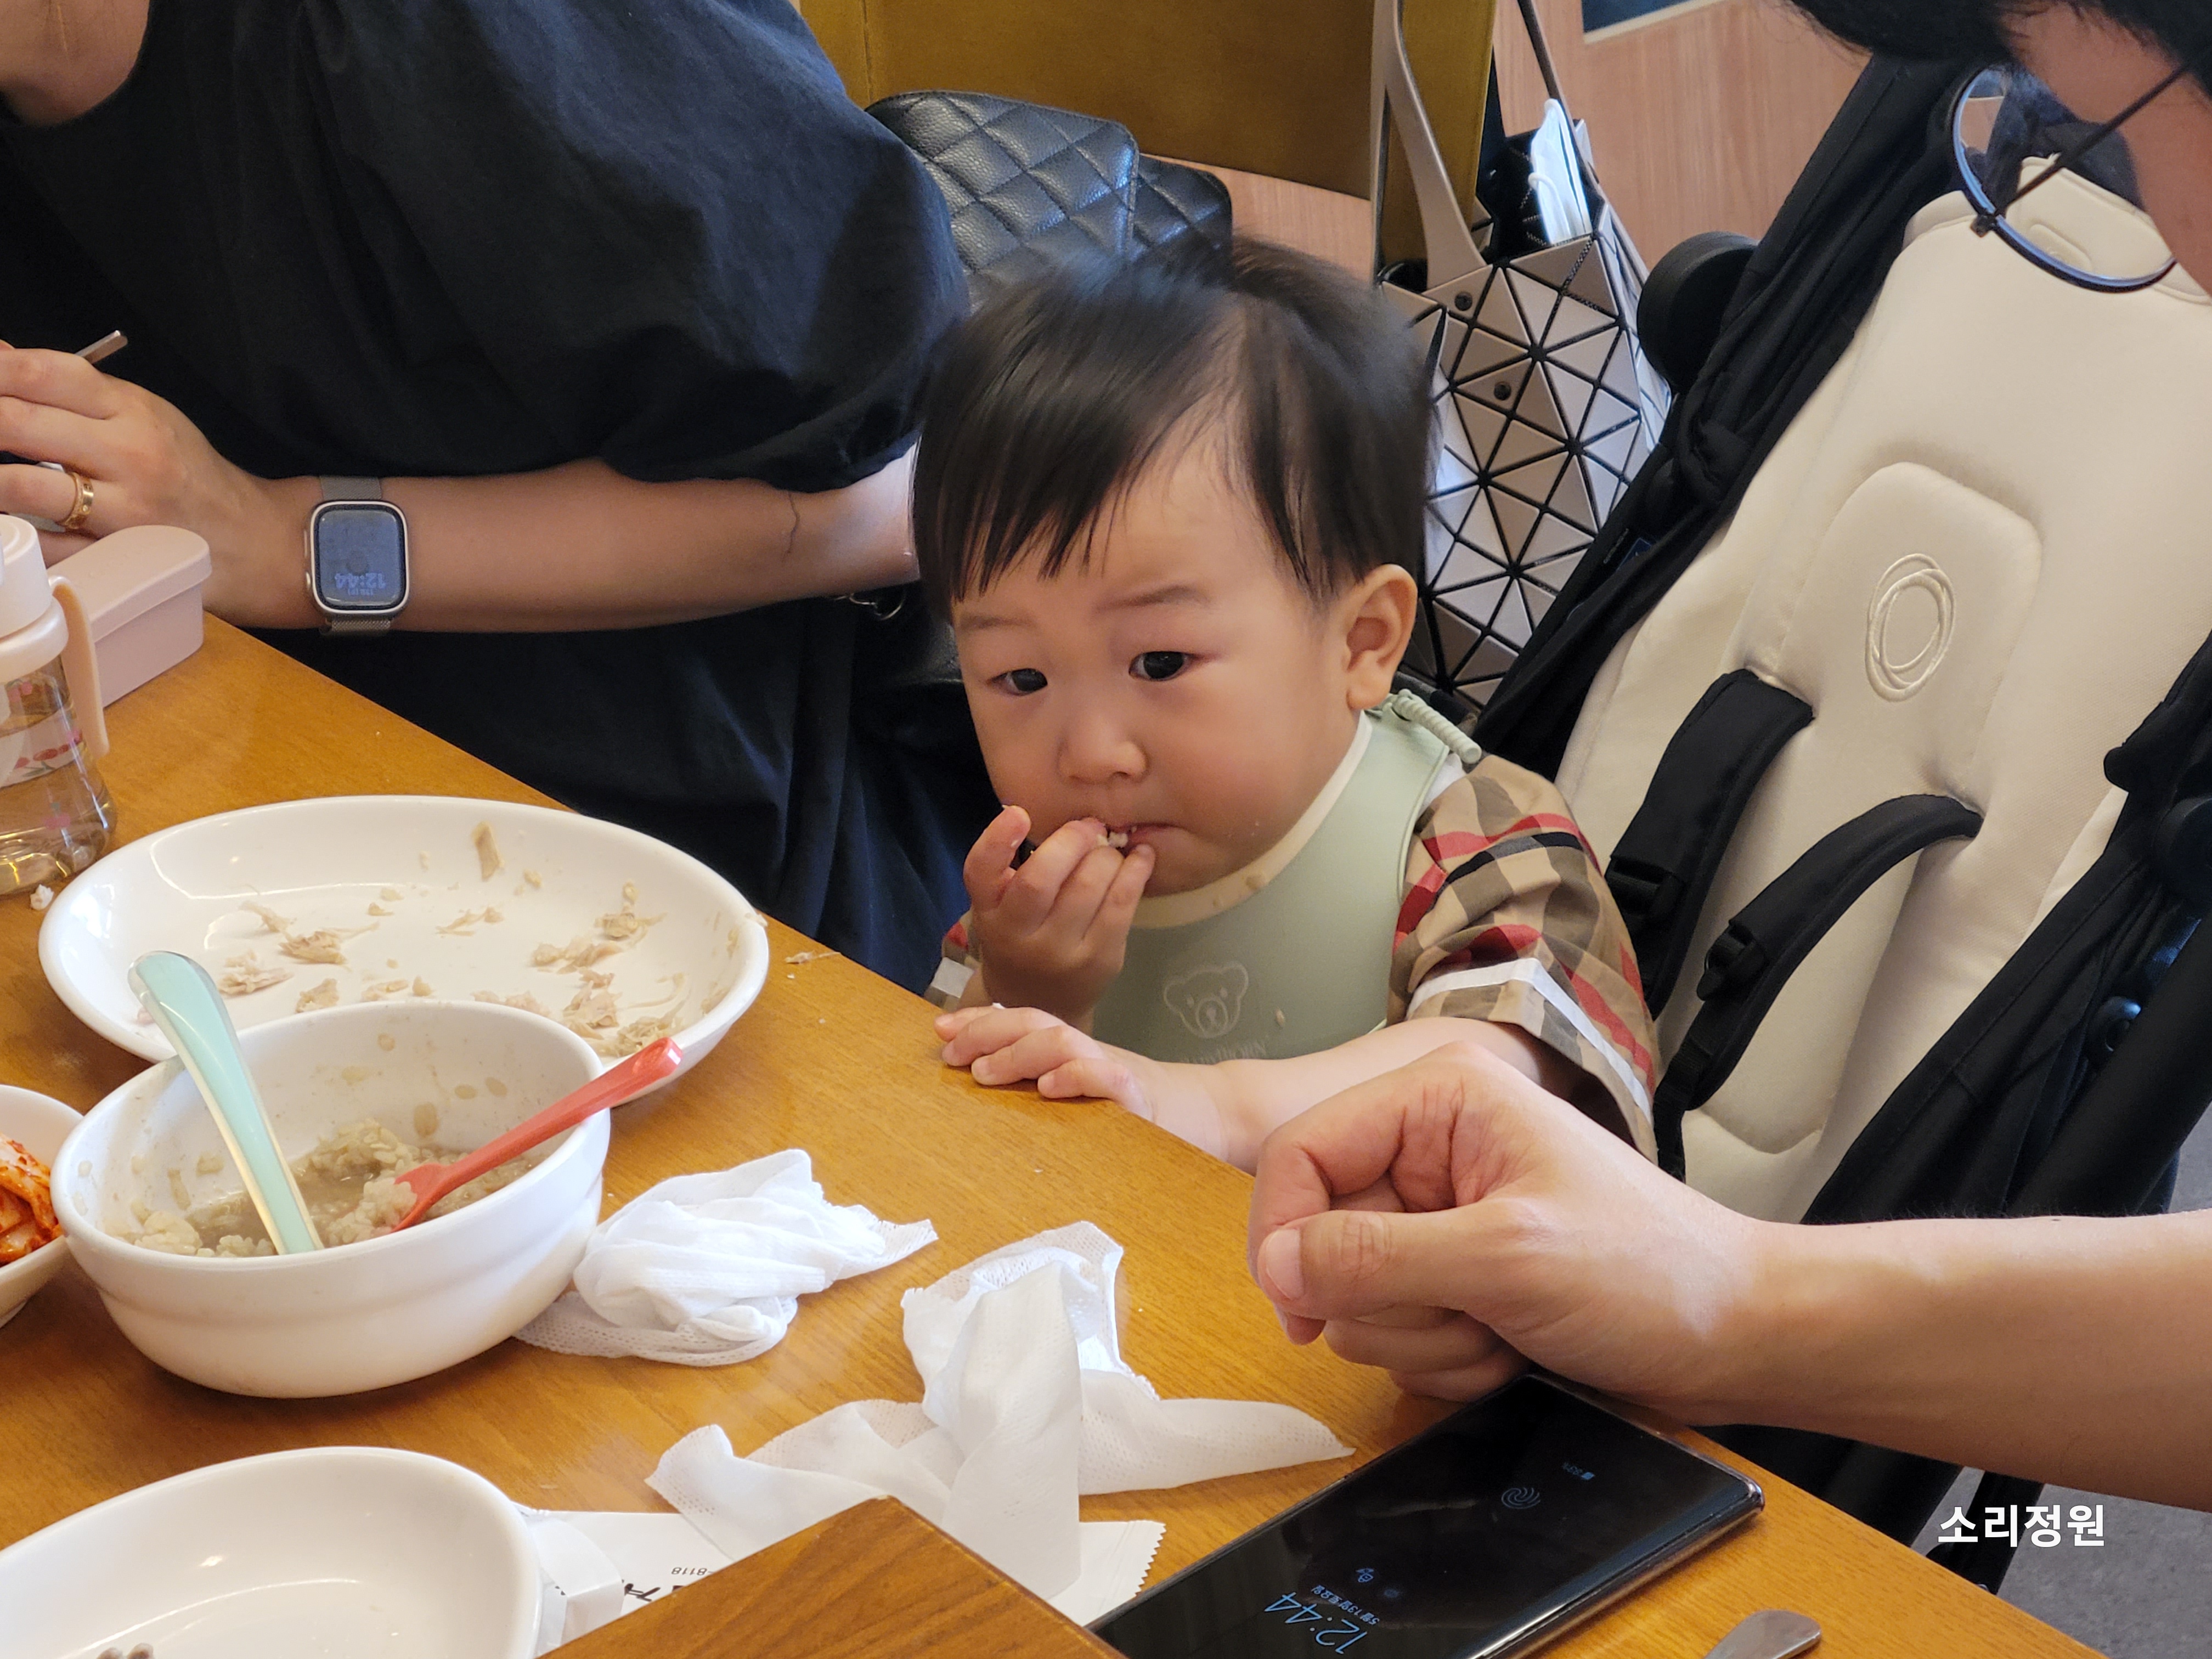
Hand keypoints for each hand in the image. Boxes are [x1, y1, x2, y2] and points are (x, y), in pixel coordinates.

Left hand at [0, 344, 315, 625]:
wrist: (250, 540)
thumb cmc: (188, 475)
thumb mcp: (141, 414)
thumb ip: (71, 389)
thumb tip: (1, 359)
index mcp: (132, 411)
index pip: (47, 373)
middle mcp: (128, 456)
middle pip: (22, 424)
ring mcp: (120, 511)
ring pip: (24, 489)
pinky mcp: (115, 558)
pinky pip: (43, 546)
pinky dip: (13, 534)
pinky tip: (8, 522)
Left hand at [934, 1003, 1233, 1160]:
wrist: (1209, 1113)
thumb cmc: (1138, 1108)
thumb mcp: (1084, 1088)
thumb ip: (1046, 1077)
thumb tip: (987, 1072)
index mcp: (1073, 1050)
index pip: (1022, 1020)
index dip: (981, 1021)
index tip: (941, 1030)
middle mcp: (1089, 1050)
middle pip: (1034, 1021)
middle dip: (986, 1031)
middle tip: (950, 1052)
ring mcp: (1114, 1069)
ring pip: (1061, 1041)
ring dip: (1018, 1053)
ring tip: (984, 1074)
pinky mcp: (1140, 1097)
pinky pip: (1107, 1077)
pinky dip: (1076, 1076)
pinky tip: (1048, 1088)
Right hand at [962, 805, 1154, 1022]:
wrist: (1040, 1003)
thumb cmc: (1020, 938)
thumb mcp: (1001, 907)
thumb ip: (1014, 868)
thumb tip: (1055, 817)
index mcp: (988, 912)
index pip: (980, 873)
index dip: (997, 840)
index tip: (1019, 813)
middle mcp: (1018, 935)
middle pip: (1041, 879)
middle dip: (1072, 840)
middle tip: (1089, 826)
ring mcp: (1060, 952)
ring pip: (1088, 887)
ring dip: (1106, 855)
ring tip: (1110, 848)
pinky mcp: (1099, 959)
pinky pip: (1122, 905)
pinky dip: (1135, 872)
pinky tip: (1141, 857)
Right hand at [1247, 1042, 1763, 1416]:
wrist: (1739, 1336)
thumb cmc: (1651, 1273)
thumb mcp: (1506, 1259)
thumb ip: (1377, 1258)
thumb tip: (1276, 1267)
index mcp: (1437, 1099)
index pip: (1299, 1154)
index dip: (1283, 1236)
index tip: (1302, 1313)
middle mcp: (1428, 1147)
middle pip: (1321, 1237)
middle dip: (1388, 1301)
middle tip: (1469, 1312)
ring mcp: (1440, 1216)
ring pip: (1353, 1297)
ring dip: (1422, 1337)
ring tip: (1500, 1329)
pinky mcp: (1454, 1274)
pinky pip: (1393, 1330)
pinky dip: (1443, 1356)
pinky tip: (1507, 1347)